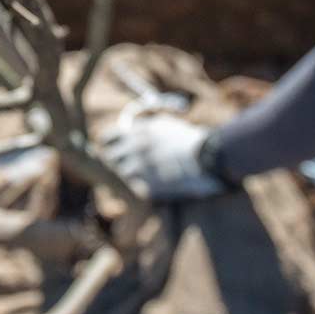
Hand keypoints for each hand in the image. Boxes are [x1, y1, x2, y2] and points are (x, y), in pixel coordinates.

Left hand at [100, 114, 227, 201]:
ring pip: (120, 174)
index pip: (107, 138)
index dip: (109, 145)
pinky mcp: (148, 187)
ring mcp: (141, 168)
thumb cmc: (189, 140)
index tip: (115, 149)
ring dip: (127, 175)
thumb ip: (143, 127)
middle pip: (109, 157)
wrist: (208, 159)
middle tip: (125, 165)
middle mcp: (136, 148)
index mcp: (139, 131)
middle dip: (115, 161)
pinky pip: (133, 188)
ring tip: (140, 176)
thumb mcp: (164, 124)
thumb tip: (128, 130)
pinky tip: (149, 185)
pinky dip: (138, 188)